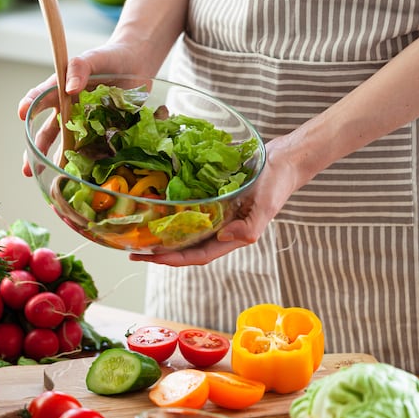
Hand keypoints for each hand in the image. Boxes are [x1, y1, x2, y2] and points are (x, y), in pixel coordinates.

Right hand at [17, 42, 155, 175]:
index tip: (22, 113)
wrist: (136, 64)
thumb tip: (69, 88)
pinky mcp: (103, 130)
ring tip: (53, 178)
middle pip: (47, 131)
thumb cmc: (109, 58)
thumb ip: (79, 68)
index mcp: (60, 89)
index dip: (29, 105)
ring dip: (59, 161)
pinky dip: (87, 161)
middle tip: (28, 167)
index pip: (39, 98)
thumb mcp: (93, 58)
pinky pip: (93, 147)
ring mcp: (85, 122)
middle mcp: (68, 109)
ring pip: (67, 144)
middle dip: (37, 149)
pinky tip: (82, 175)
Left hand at [129, 138, 298, 265]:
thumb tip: (224, 237)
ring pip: (185, 226)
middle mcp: (221, 225)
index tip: (152, 257)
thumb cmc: (278, 184)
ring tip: (139, 231)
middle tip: (133, 250)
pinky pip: (190, 204)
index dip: (175, 259)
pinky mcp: (213, 193)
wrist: (284, 158)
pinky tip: (157, 203)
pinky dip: (173, 206)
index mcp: (232, 234)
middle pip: (187, 245)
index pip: (199, 254)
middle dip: (161, 251)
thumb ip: (249, 228)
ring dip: (163, 231)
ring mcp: (216, 210)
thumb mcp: (266, 206)